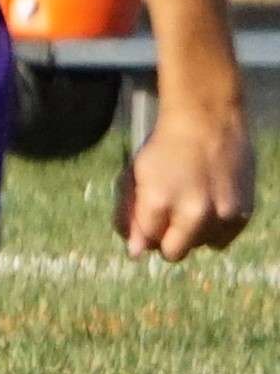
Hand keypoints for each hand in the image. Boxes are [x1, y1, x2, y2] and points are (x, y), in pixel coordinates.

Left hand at [116, 91, 254, 261]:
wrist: (207, 121)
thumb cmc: (165, 149)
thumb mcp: (135, 178)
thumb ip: (130, 216)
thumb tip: (136, 253)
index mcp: (159, 202)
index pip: (145, 244)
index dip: (143, 233)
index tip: (147, 221)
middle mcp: (193, 212)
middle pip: (174, 253)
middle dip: (167, 240)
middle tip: (168, 218)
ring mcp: (222, 213)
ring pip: (200, 246)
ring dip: (193, 233)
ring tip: (191, 205)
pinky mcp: (243, 212)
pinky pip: (223, 240)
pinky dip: (215, 229)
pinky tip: (209, 205)